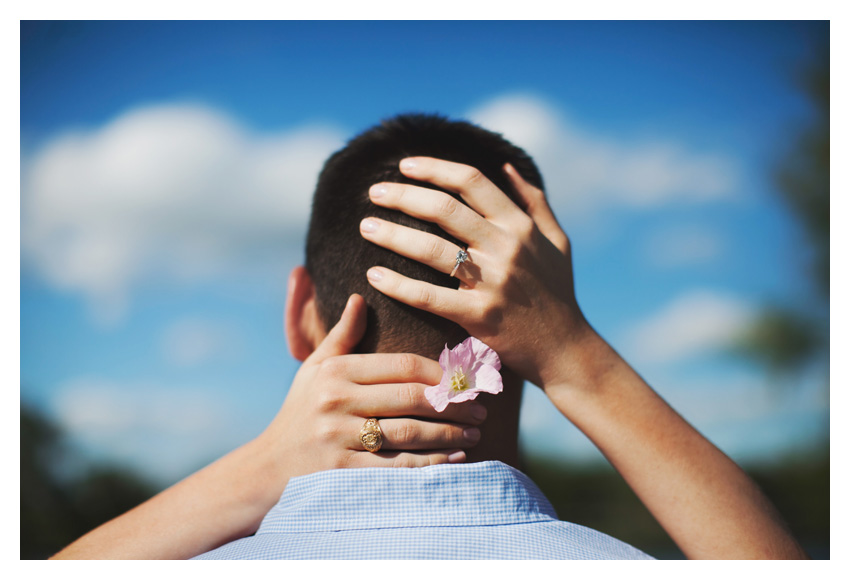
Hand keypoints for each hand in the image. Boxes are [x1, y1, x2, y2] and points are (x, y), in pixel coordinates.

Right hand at [260, 293, 485, 483]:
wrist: (268, 468)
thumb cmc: (299, 412)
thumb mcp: (314, 369)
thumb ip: (341, 335)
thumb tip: (359, 296)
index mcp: (336, 372)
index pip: (402, 365)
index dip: (440, 371)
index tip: (466, 376)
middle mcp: (336, 402)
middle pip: (411, 397)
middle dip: (454, 401)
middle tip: (482, 405)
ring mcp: (339, 439)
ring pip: (410, 432)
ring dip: (450, 431)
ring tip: (477, 429)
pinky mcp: (343, 473)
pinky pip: (399, 466)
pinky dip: (433, 462)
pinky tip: (457, 455)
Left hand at [360, 157, 589, 388]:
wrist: (566, 350)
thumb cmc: (558, 294)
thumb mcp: (558, 241)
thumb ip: (534, 201)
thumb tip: (507, 166)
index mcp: (520, 226)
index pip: (471, 182)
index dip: (434, 168)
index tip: (404, 165)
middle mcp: (507, 248)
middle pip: (445, 209)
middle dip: (403, 196)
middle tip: (373, 192)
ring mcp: (494, 283)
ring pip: (432, 249)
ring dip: (393, 234)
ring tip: (365, 227)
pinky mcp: (480, 316)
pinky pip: (430, 296)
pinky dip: (399, 285)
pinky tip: (374, 275)